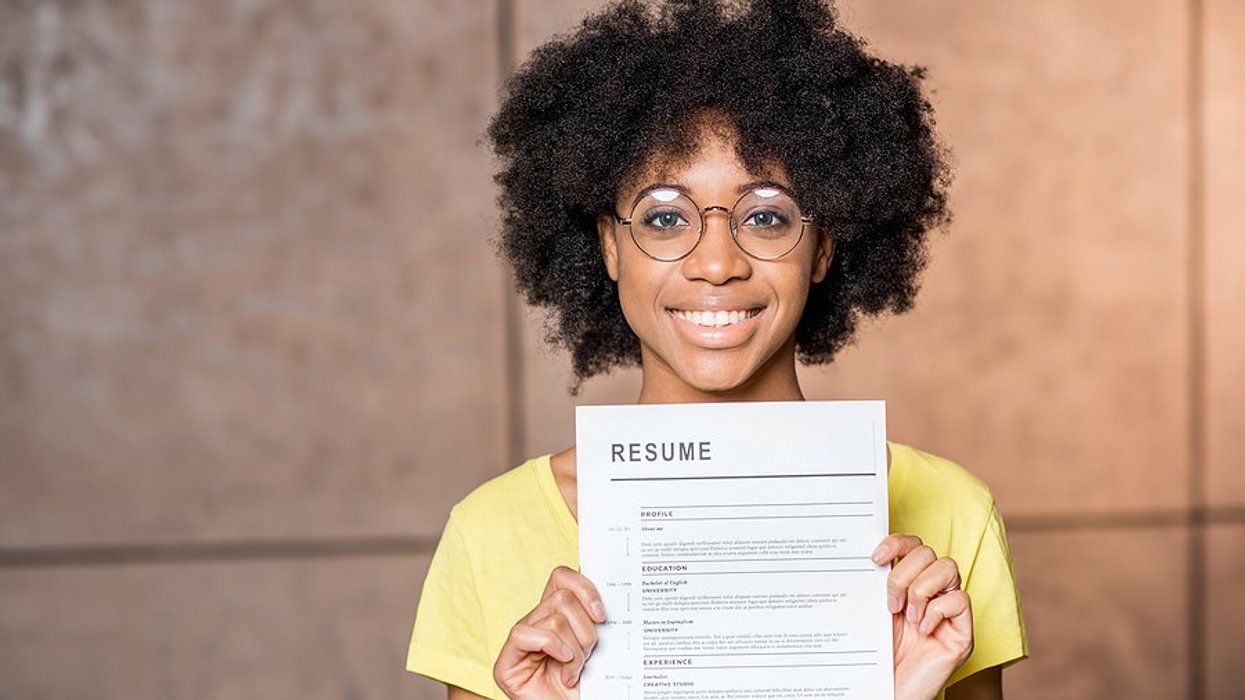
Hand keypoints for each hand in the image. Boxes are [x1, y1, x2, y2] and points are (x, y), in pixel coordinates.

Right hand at [492, 566, 605, 699]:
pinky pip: (526, 634)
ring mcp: (519, 641)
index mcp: (555, 614)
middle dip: (585, 630)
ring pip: (553, 618)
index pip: (562, 576)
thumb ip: (593, 618)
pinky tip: (565, 671)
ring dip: (575, 649)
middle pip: (563, 597)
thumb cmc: (587, 687)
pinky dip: (553, 649)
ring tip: (575, 671)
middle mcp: (535, 622)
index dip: (584, 588)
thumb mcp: (597, 646)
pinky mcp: (505, 662)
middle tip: (588, 656)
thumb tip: (608, 593)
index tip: (602, 615)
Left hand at [873, 534, 973, 699]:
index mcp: (909, 584)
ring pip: (948, 568)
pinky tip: (923, 631)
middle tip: (891, 604)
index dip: (897, 543)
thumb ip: (876, 585)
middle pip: (929, 553)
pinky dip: (937, 611)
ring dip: (921, 590)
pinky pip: (960, 600)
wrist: (889, 691)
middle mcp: (932, 593)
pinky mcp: (962, 632)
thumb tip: (870, 555)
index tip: (875, 558)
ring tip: (908, 617)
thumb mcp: (872, 613)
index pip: (912, 545)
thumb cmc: (879, 656)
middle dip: (904, 574)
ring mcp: (949, 612)